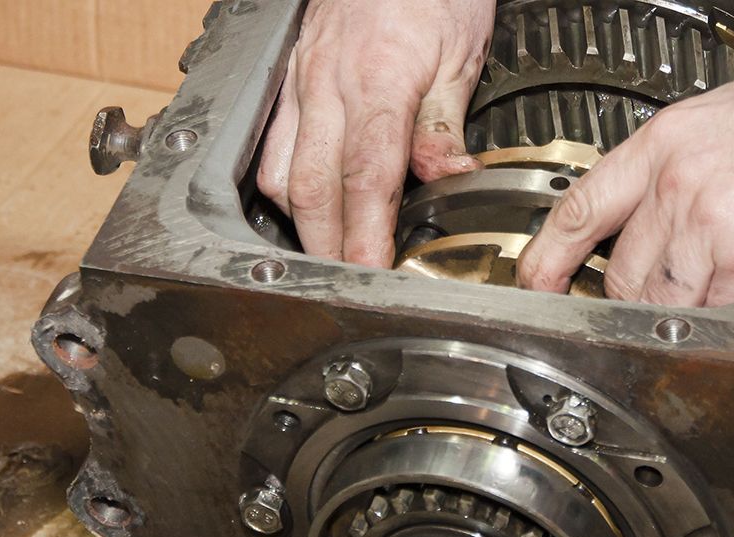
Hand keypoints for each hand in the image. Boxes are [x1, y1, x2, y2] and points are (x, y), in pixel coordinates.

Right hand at [257, 0, 493, 266]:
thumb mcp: (461, 54)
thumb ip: (444, 124)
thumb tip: (447, 179)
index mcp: (378, 83)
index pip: (367, 179)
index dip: (365, 235)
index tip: (372, 273)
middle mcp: (327, 85)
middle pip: (311, 187)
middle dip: (323, 246)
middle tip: (343, 285)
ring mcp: (301, 80)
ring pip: (280, 168)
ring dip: (298, 219)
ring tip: (325, 254)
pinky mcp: (290, 75)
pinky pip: (272, 140)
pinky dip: (283, 181)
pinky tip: (302, 202)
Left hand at [517, 23, 733, 305]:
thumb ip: (692, 162)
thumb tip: (675, 200)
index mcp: (669, 140)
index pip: (581, 205)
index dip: (547, 254)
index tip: (534, 280)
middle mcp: (678, 182)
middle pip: (622, 270)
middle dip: (632, 297)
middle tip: (656, 301)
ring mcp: (708, 226)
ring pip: (663, 301)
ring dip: (683, 313)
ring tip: (721, 296)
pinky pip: (714, 314)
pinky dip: (728, 319)